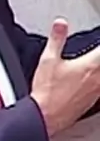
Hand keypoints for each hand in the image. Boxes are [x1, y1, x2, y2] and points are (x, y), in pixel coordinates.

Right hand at [31, 18, 99, 136]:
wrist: (46, 117)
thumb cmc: (47, 92)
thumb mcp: (48, 59)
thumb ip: (57, 38)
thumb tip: (61, 23)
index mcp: (90, 65)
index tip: (98, 45)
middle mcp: (98, 79)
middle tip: (96, 55)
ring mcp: (97, 92)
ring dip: (99, 70)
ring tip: (94, 67)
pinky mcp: (93, 102)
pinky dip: (98, 83)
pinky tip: (94, 83)